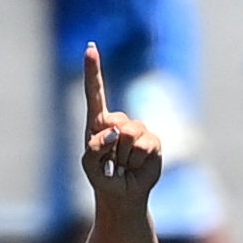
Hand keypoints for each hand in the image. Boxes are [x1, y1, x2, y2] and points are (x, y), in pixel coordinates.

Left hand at [80, 45, 164, 208]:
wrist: (123, 195)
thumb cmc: (103, 178)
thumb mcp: (89, 165)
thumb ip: (94, 147)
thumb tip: (115, 132)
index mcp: (98, 123)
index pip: (95, 93)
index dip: (94, 70)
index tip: (91, 47)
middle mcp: (119, 122)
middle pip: (115, 121)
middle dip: (110, 145)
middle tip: (113, 161)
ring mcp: (138, 130)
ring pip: (130, 134)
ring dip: (124, 156)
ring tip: (124, 165)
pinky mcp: (153, 141)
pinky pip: (145, 146)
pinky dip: (137, 160)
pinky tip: (136, 166)